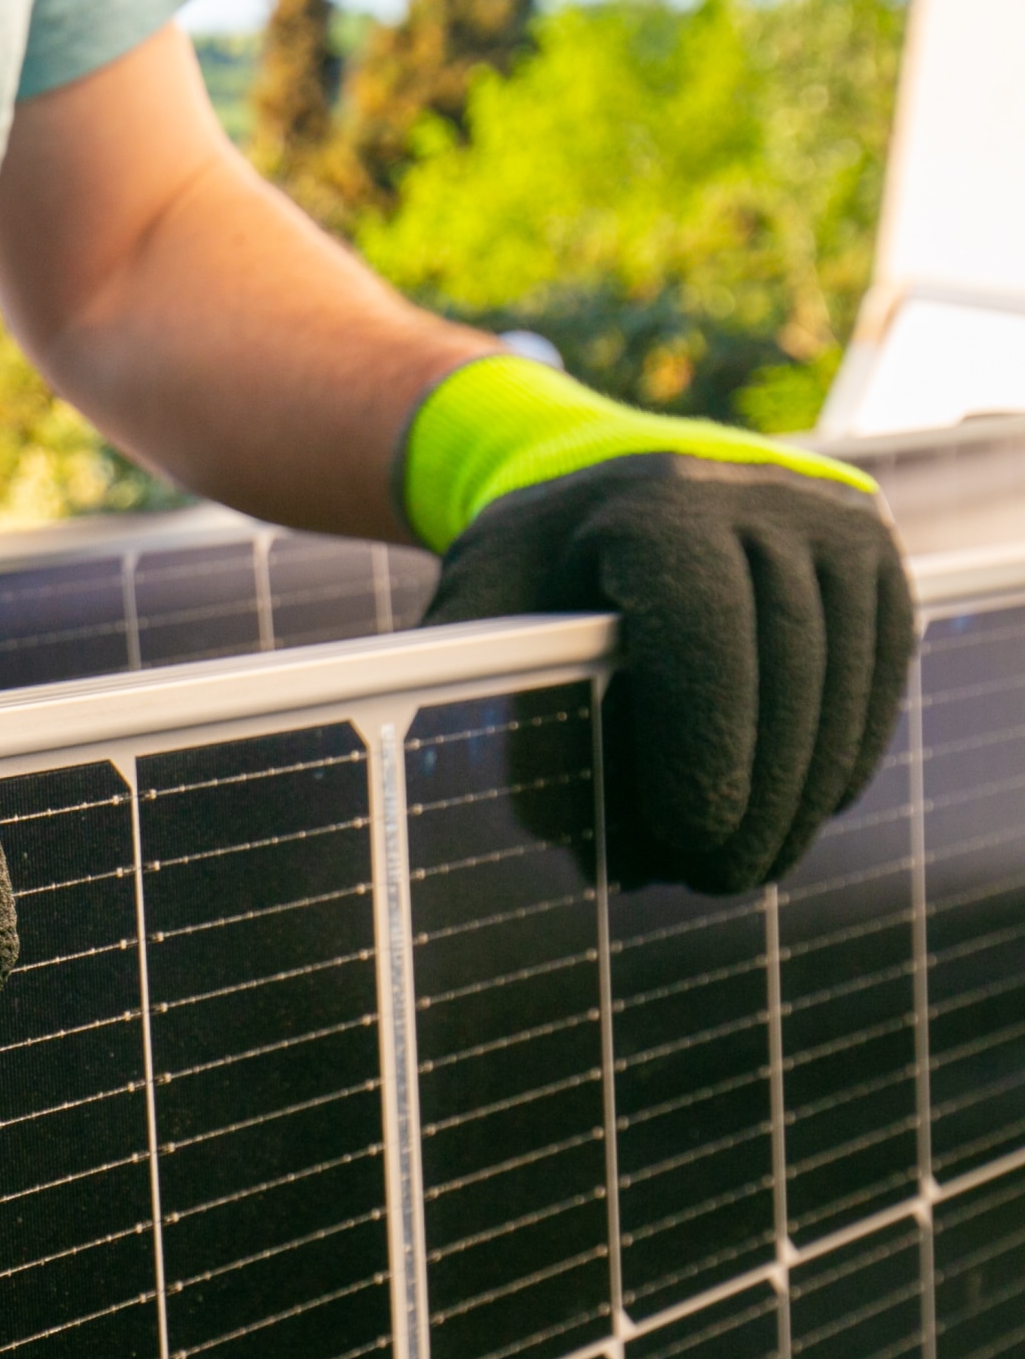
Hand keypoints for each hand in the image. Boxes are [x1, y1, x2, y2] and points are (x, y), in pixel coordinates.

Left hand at [410, 356, 915, 891]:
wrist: (612, 478)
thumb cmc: (533, 565)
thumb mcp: (479, 606)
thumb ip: (478, 689)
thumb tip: (505, 817)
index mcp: (652, 503)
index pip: (702, 631)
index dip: (703, 741)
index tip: (690, 833)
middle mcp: (758, 495)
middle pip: (785, 664)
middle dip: (760, 791)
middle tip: (721, 880)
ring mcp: (831, 516)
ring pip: (843, 673)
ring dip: (808, 786)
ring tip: (756, 864)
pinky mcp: (875, 547)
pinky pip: (881, 662)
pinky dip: (849, 744)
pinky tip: (808, 809)